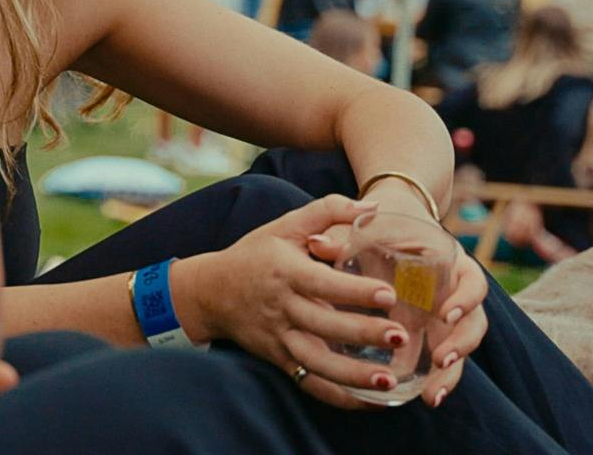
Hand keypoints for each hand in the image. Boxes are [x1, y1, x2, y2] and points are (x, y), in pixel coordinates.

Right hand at [180, 195, 412, 409]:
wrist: (211, 291)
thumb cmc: (255, 254)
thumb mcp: (285, 225)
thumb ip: (327, 211)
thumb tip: (371, 208)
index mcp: (285, 271)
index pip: (321, 283)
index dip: (354, 291)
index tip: (388, 294)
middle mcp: (281, 307)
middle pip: (323, 325)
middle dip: (362, 333)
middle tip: (399, 335)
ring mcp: (279, 337)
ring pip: (316, 363)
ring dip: (352, 376)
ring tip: (388, 381)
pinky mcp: (280, 359)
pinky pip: (309, 383)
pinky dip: (338, 396)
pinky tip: (370, 402)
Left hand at [306, 225, 488, 409]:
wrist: (391, 226)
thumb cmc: (380, 226)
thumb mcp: (365, 228)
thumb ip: (345, 237)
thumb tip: (315, 243)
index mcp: (450, 262)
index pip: (472, 282)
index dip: (465, 299)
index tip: (445, 313)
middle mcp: (455, 291)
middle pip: (473, 323)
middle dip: (461, 345)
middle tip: (440, 361)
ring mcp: (446, 314)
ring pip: (460, 347)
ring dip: (450, 373)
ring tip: (432, 396)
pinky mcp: (432, 330)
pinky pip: (442, 357)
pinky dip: (436, 378)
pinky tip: (423, 398)